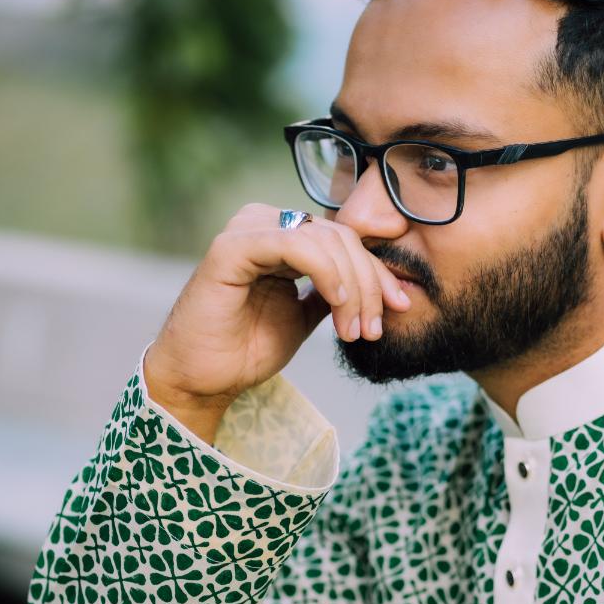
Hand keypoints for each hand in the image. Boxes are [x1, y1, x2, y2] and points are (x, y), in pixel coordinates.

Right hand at [143, 203, 411, 441]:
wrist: (202, 379)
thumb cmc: (246, 349)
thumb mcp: (305, 317)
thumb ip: (333, 293)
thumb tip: (378, 286)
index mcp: (282, 236)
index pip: (345, 240)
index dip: (377, 272)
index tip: (400, 307)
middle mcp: (264, 224)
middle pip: (341, 237)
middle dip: (369, 284)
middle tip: (373, 329)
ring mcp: (246, 231)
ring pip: (325, 240)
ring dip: (351, 287)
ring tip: (353, 330)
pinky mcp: (231, 247)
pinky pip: (294, 244)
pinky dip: (325, 271)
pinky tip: (337, 302)